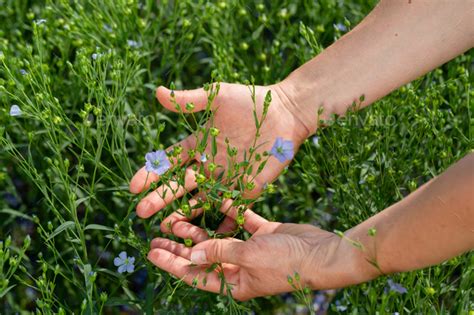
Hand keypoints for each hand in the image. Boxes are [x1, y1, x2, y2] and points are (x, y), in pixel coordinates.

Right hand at [129, 82, 310, 218]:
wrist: (286, 112)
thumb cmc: (251, 101)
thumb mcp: (217, 96)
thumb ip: (189, 100)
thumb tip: (157, 92)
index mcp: (200, 143)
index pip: (170, 161)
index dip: (151, 173)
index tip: (133, 186)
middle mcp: (210, 164)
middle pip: (180, 185)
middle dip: (160, 198)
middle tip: (141, 212)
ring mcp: (228, 178)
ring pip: (200, 200)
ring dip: (184, 214)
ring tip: (165, 228)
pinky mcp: (248, 188)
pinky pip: (231, 208)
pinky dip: (221, 222)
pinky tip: (206, 236)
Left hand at [147, 199, 359, 300]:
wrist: (323, 253)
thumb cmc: (286, 263)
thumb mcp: (249, 258)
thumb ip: (220, 252)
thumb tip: (192, 253)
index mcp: (234, 282)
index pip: (195, 274)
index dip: (172, 263)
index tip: (152, 253)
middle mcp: (239, 267)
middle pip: (201, 256)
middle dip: (180, 246)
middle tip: (158, 234)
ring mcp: (251, 249)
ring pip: (217, 238)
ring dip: (198, 228)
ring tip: (176, 219)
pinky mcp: (263, 232)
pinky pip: (241, 220)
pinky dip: (229, 210)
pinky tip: (215, 199)